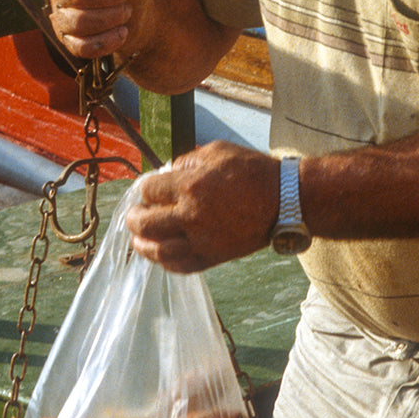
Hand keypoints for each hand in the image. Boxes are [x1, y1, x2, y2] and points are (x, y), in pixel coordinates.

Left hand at [125, 141, 280, 271]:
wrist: (285, 200)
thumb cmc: (253, 171)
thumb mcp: (218, 151)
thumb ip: (187, 160)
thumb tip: (168, 173)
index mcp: (190, 185)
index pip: (149, 190)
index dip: (145, 188)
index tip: (148, 189)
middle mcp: (192, 215)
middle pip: (146, 223)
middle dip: (134, 218)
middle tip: (133, 215)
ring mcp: (202, 240)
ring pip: (159, 250)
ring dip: (143, 245)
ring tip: (138, 240)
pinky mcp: (214, 256)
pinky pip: (181, 266)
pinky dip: (165, 262)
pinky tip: (160, 255)